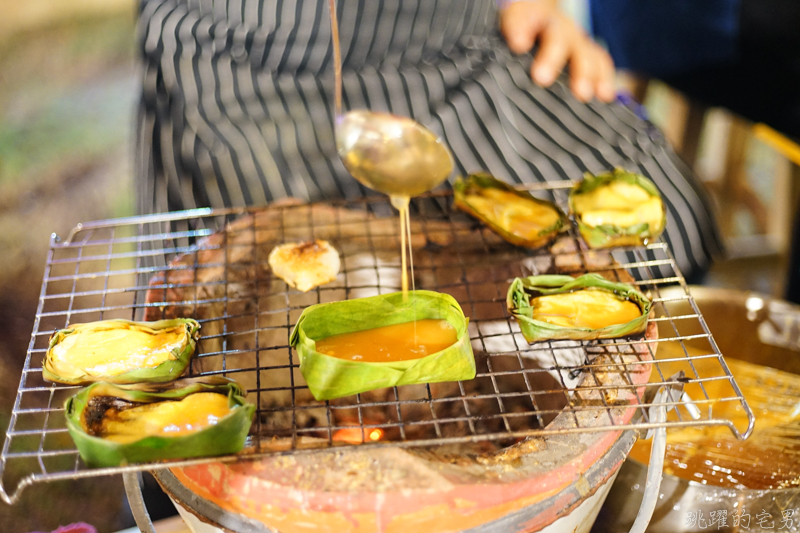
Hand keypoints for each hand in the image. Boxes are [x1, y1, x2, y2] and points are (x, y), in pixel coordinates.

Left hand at [499, 1, 615, 101]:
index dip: (519, 30)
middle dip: (551, 57)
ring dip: (583, 72)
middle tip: (541, 78)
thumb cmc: (514, 41)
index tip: (517, 45)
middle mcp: (553, 26)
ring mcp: (573, 39)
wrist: (538, 22)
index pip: (519, 19)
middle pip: (556, 36)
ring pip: (583, 50)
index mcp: (526, 17)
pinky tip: (605, 96)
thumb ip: (496, 54)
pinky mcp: (587, 53)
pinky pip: (600, 62)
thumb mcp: (501, 42)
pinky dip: (603, 78)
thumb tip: (488, 80)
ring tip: (582, 94)